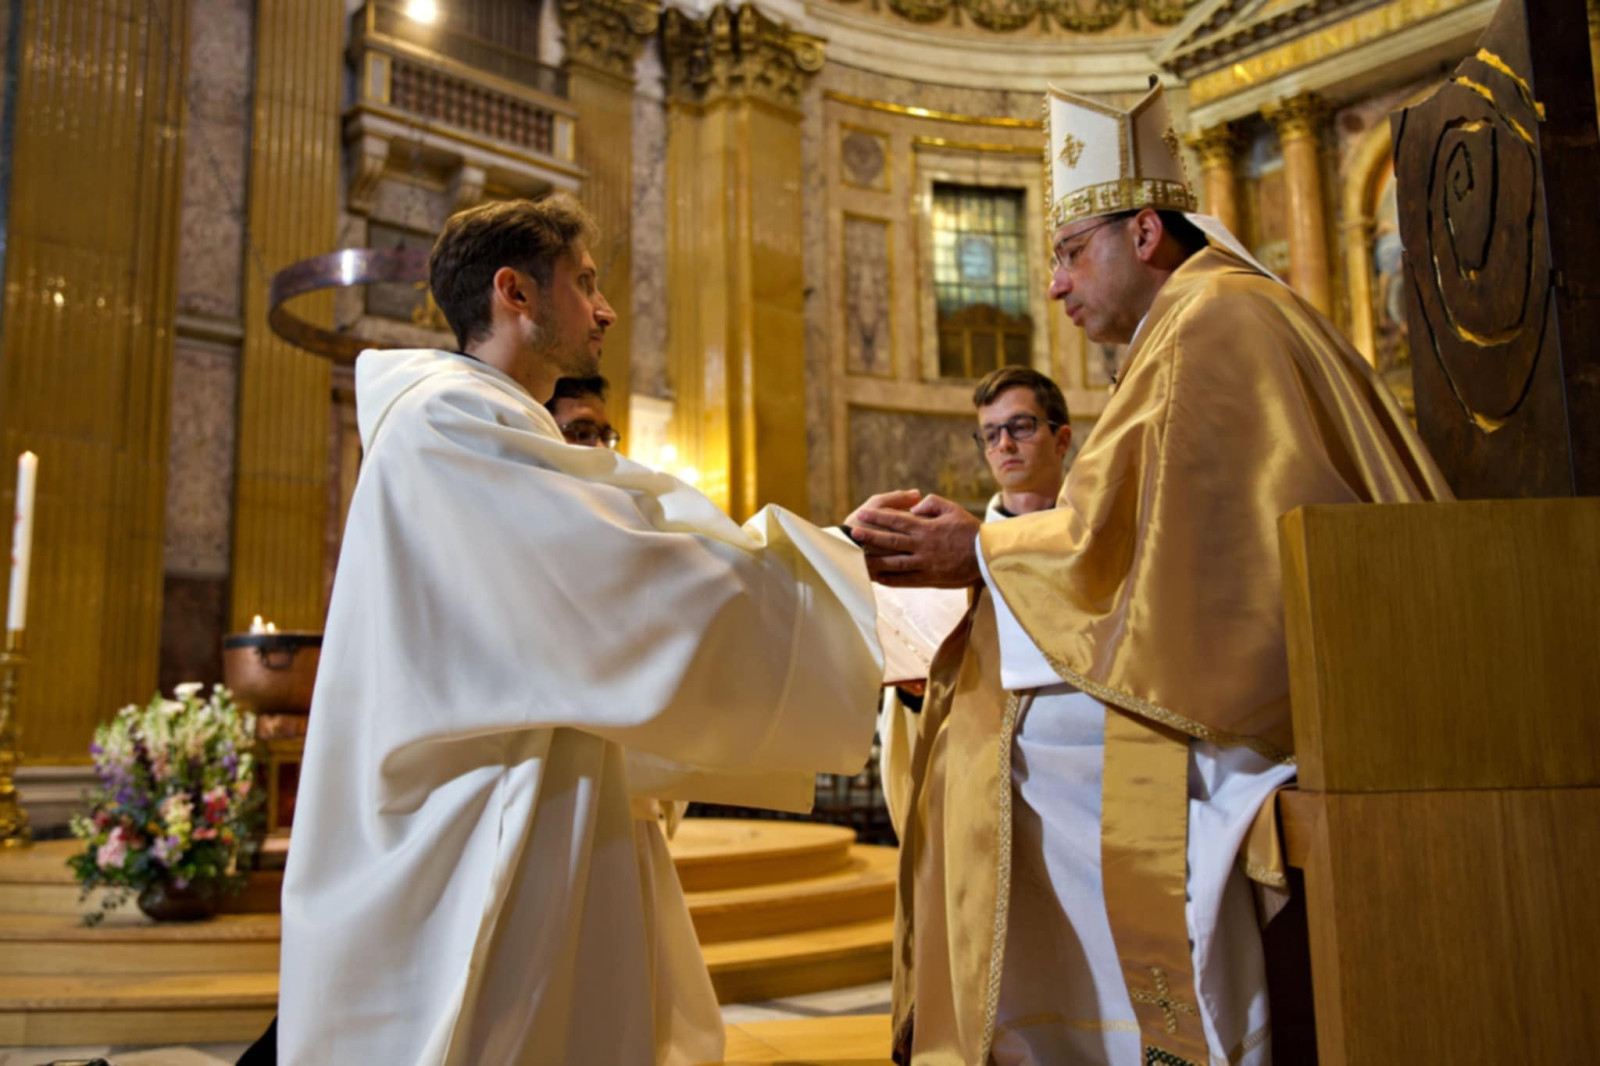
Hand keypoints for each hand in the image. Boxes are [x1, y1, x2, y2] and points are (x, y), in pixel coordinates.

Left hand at [850, 494, 981, 587]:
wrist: (988, 555)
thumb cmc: (971, 530)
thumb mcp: (952, 509)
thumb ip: (931, 504)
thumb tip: (913, 508)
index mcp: (927, 527)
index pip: (896, 520)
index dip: (877, 517)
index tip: (862, 514)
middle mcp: (922, 546)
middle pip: (891, 540)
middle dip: (870, 536)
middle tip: (852, 533)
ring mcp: (925, 563)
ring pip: (894, 562)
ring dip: (874, 560)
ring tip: (858, 559)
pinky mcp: (930, 578)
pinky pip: (906, 580)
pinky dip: (891, 580)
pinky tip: (878, 578)